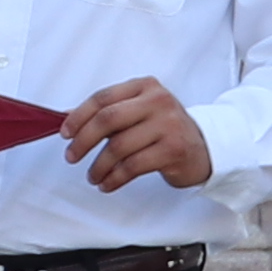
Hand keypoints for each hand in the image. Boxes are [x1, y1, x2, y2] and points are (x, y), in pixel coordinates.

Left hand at [64, 78, 212, 192]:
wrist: (206, 147)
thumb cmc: (165, 130)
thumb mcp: (139, 113)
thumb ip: (108, 113)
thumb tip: (67, 119)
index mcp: (144, 86)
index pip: (103, 98)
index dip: (79, 116)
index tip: (65, 133)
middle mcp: (157, 101)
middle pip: (108, 119)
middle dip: (83, 141)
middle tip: (72, 156)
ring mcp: (167, 124)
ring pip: (119, 147)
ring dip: (99, 166)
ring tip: (93, 176)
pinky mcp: (173, 150)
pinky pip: (132, 166)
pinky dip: (114, 178)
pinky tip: (108, 184)